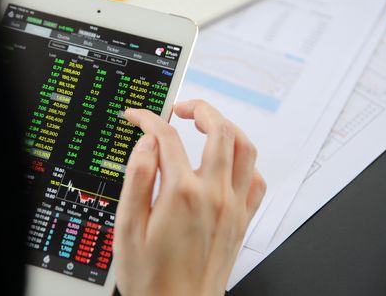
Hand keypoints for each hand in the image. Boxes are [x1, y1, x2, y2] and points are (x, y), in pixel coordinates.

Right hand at [114, 99, 265, 295]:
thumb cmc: (152, 278)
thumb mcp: (128, 228)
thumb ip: (137, 178)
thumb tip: (147, 143)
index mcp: (181, 194)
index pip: (167, 137)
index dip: (148, 119)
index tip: (137, 117)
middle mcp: (214, 195)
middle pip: (218, 130)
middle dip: (199, 108)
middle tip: (181, 108)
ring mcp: (233, 206)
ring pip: (245, 148)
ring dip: (228, 127)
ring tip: (208, 124)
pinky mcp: (243, 220)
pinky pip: (257, 180)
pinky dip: (246, 163)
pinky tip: (230, 163)